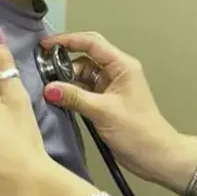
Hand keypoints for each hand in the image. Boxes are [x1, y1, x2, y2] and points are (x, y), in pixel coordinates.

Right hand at [44, 33, 185, 186]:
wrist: (154, 155)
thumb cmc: (139, 132)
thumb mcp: (103, 112)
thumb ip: (75, 98)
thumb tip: (49, 88)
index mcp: (122, 66)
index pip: (92, 43)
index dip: (68, 40)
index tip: (46, 44)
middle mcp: (117, 72)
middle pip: (85, 56)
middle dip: (64, 59)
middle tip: (41, 65)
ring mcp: (110, 87)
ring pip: (83, 74)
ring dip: (66, 78)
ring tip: (47, 86)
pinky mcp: (105, 102)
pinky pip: (84, 89)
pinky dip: (71, 91)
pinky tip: (57, 96)